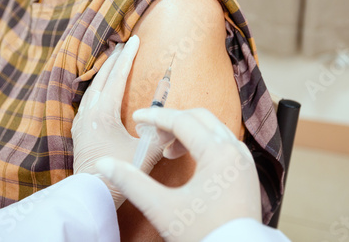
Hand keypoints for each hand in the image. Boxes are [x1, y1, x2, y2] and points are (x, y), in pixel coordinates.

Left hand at [71, 36, 162, 208]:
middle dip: (114, 60)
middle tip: (123, 45)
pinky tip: (98, 92)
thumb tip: (174, 122)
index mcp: (104, 114)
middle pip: (102, 78)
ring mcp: (81, 123)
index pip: (118, 78)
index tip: (134, 39)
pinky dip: (95, 89)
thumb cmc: (119, 174)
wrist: (91, 194)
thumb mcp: (146, 155)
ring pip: (92, 89)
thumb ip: (161, 136)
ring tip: (111, 63)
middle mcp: (89, 114)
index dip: (128, 57)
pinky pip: (87, 101)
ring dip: (103, 74)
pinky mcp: (79, 132)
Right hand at [96, 108, 261, 241]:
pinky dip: (203, 143)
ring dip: (188, 132)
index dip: (156, 117)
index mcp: (218, 153)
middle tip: (151, 136)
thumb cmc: (203, 234)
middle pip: (200, 118)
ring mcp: (243, 161)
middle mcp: (235, 151)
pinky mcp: (245, 172)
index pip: (183, 121)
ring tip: (167, 152)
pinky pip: (222, 144)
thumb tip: (103, 164)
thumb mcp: (162, 208)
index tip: (136, 118)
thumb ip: (131, 182)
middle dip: (173, 122)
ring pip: (213, 130)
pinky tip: (188, 159)